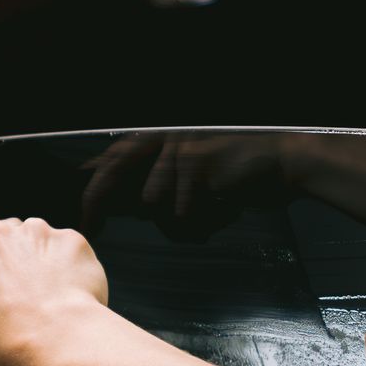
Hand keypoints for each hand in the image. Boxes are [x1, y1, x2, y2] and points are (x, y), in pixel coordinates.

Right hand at [0, 217, 108, 365]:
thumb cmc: (15, 344)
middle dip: (13, 261)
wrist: (59, 341)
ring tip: (53, 294)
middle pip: (2, 241)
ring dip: (42, 258)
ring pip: (37, 239)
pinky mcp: (67, 238)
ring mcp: (33, 233)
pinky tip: (74, 292)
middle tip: (28, 293)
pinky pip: (68, 248)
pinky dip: (72, 264)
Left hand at [80, 133, 291, 238]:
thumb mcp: (194, 180)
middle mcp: (166, 137)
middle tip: (89, 227)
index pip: (117, 157)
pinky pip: (181, 212)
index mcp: (163, 140)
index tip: (80, 210)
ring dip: (181, 224)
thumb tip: (121, 205)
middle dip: (98, 200)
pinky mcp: (195, 162)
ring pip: (153, 204)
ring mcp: (179, 147)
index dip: (93, 180)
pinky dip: (202, 222)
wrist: (284, 162)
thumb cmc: (240, 177)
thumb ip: (160, 186)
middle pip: (117, 169)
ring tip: (211, 215)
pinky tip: (226, 208)